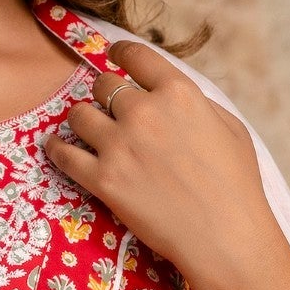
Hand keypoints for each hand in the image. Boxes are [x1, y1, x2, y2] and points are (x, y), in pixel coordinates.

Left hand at [44, 37, 273, 287]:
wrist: (223, 236)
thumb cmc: (235, 185)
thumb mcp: (230, 128)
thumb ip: (197, 104)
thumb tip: (170, 94)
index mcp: (179, 93)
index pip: (136, 56)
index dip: (120, 52)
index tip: (114, 56)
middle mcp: (144, 112)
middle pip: (103, 85)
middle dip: (105, 94)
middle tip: (109, 108)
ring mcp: (119, 145)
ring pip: (79, 114)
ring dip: (82, 119)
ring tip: (86, 128)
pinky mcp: (102, 178)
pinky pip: (64, 154)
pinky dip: (56, 148)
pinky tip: (54, 146)